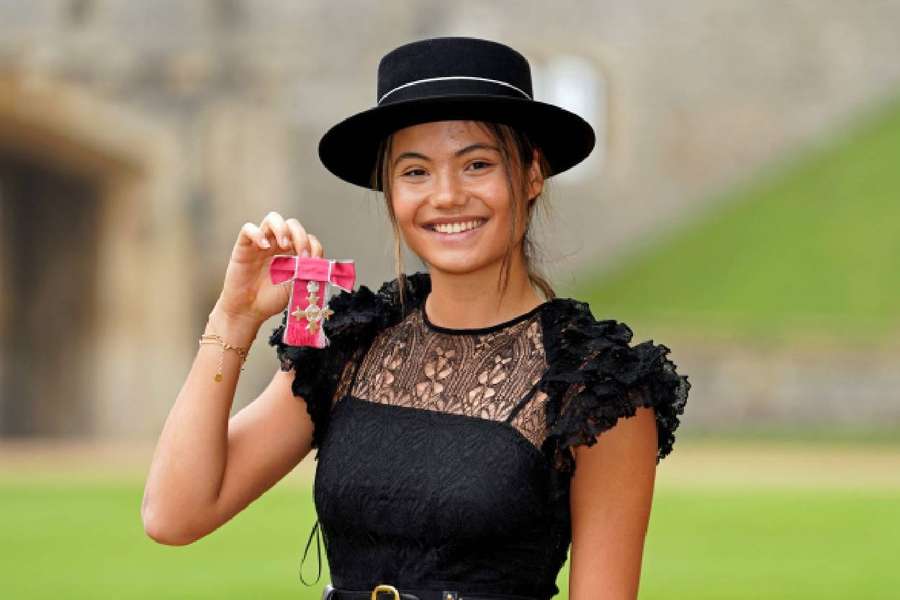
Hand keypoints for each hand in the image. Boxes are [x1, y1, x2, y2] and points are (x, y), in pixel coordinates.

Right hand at [214, 211, 324, 325]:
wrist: (248, 310)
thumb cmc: (271, 299)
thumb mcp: (296, 287)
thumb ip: (307, 273)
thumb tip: (320, 263)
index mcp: (293, 253)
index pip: (308, 238)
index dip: (314, 246)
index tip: (315, 263)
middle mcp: (278, 244)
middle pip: (293, 225)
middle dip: (301, 237)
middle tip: (302, 255)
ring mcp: (261, 243)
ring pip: (273, 219)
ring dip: (282, 229)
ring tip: (285, 245)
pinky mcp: (244, 246)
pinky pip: (248, 229)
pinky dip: (257, 233)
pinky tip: (263, 246)